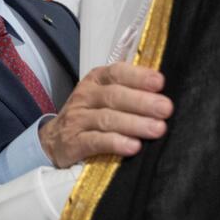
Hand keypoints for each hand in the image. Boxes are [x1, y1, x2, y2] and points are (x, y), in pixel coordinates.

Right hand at [40, 62, 171, 167]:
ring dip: (134, 123)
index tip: (160, 82)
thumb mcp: (104, 96)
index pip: (117, 73)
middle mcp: (85, 96)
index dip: (138, 77)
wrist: (53, 140)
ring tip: (157, 129)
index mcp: (96, 80)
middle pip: (114, 96)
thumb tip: (164, 93)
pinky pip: (95, 141)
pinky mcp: (73, 143)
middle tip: (165, 109)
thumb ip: (129, 91)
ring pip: (106, 119)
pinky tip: (133, 146)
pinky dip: (115, 143)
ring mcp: (77, 119)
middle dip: (142, 102)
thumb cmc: (90, 115)